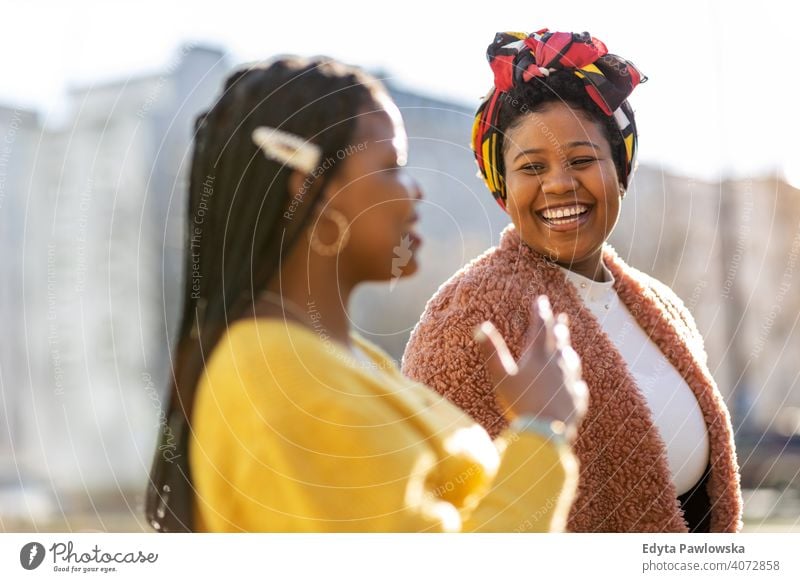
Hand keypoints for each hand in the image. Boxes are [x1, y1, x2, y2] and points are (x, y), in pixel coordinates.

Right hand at [474, 295, 587, 441]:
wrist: (547, 431)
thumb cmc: (521, 403)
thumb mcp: (500, 377)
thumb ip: (491, 351)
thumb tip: (480, 326)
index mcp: (538, 356)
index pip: (540, 328)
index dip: (540, 312)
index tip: (541, 300)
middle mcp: (558, 365)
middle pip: (559, 341)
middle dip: (558, 326)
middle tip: (560, 316)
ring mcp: (570, 382)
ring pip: (571, 361)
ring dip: (568, 350)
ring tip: (568, 346)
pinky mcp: (577, 400)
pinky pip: (578, 386)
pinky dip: (575, 380)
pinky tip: (576, 383)